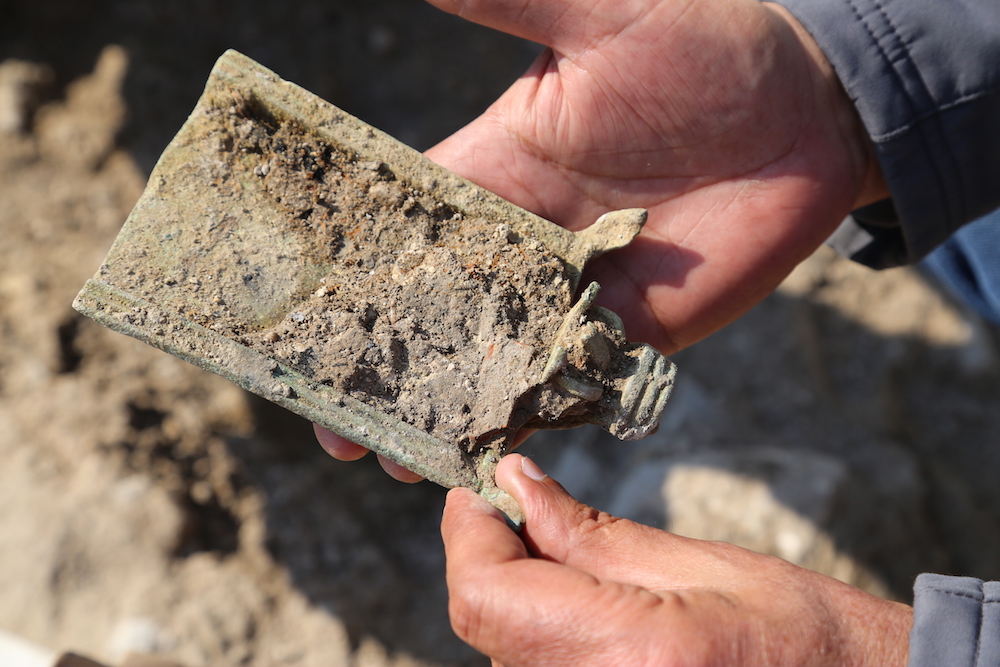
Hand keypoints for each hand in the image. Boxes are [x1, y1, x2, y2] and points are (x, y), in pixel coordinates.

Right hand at [317, 0, 887, 469]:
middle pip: (431, 311)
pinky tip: (485, 462)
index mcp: (493, 169)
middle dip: (380, 363)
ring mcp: (573, 294)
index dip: (342, 274)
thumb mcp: (597, 15)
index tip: (290, 318)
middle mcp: (521, 242)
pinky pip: (568, 385)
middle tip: (331, 421)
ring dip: (443, 408)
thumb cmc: (710, 44)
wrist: (813, 108)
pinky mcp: (631, 333)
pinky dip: (527, 423)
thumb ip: (504, 2)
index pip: (397, 229)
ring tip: (393, 459)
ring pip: (490, 360)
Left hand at [443, 454, 912, 665]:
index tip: (480, 491)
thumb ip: (589, 531)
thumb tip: (514, 483)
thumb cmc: (798, 631)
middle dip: (490, 556)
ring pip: (502, 650)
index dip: (467, 535)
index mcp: (628, 649)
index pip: (486, 595)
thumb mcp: (697, 563)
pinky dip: (538, 630)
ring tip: (567, 555)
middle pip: (485, 623)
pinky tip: (580, 602)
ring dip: (514, 594)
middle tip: (523, 505)